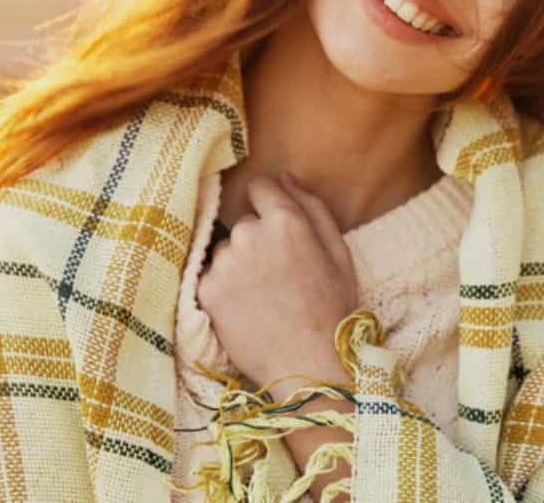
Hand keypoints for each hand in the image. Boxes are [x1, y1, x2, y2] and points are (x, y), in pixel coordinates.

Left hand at [198, 171, 359, 391]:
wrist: (309, 368)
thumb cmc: (333, 310)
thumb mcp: (339, 252)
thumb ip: (311, 206)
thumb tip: (284, 176)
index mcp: (285, 221)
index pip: (261, 186)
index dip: (271, 206)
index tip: (279, 231)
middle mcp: (249, 234)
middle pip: (244, 221)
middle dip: (258, 239)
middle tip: (280, 276)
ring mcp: (223, 263)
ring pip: (227, 249)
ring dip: (240, 264)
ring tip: (264, 297)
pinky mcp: (205, 291)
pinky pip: (212, 276)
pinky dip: (225, 288)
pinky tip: (248, 310)